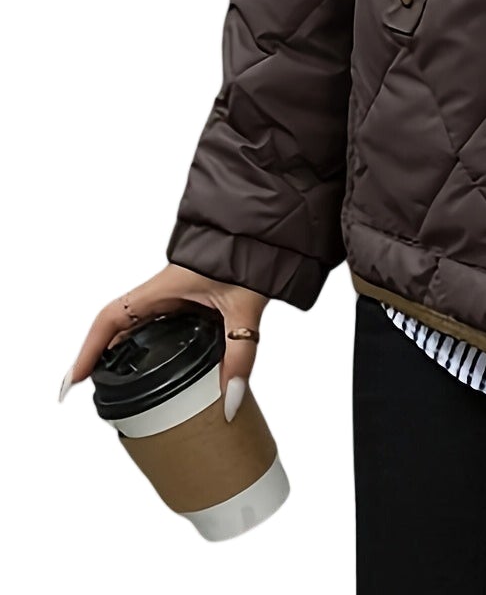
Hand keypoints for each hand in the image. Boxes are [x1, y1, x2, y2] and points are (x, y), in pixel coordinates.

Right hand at [59, 264, 268, 421]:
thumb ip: (239, 354)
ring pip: (136, 321)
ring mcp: (175, 292)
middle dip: (99, 353)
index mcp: (164, 287)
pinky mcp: (190, 294)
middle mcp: (163, 289)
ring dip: (120, 346)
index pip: (111, 317)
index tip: (74, 381)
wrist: (268, 227)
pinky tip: (150, 358)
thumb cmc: (253, 251)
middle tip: (88, 388)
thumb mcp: (244, 307)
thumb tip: (230, 400)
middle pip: (118, 323)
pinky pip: (156, 318)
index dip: (88, 348)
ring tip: (110, 379)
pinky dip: (144, 338)